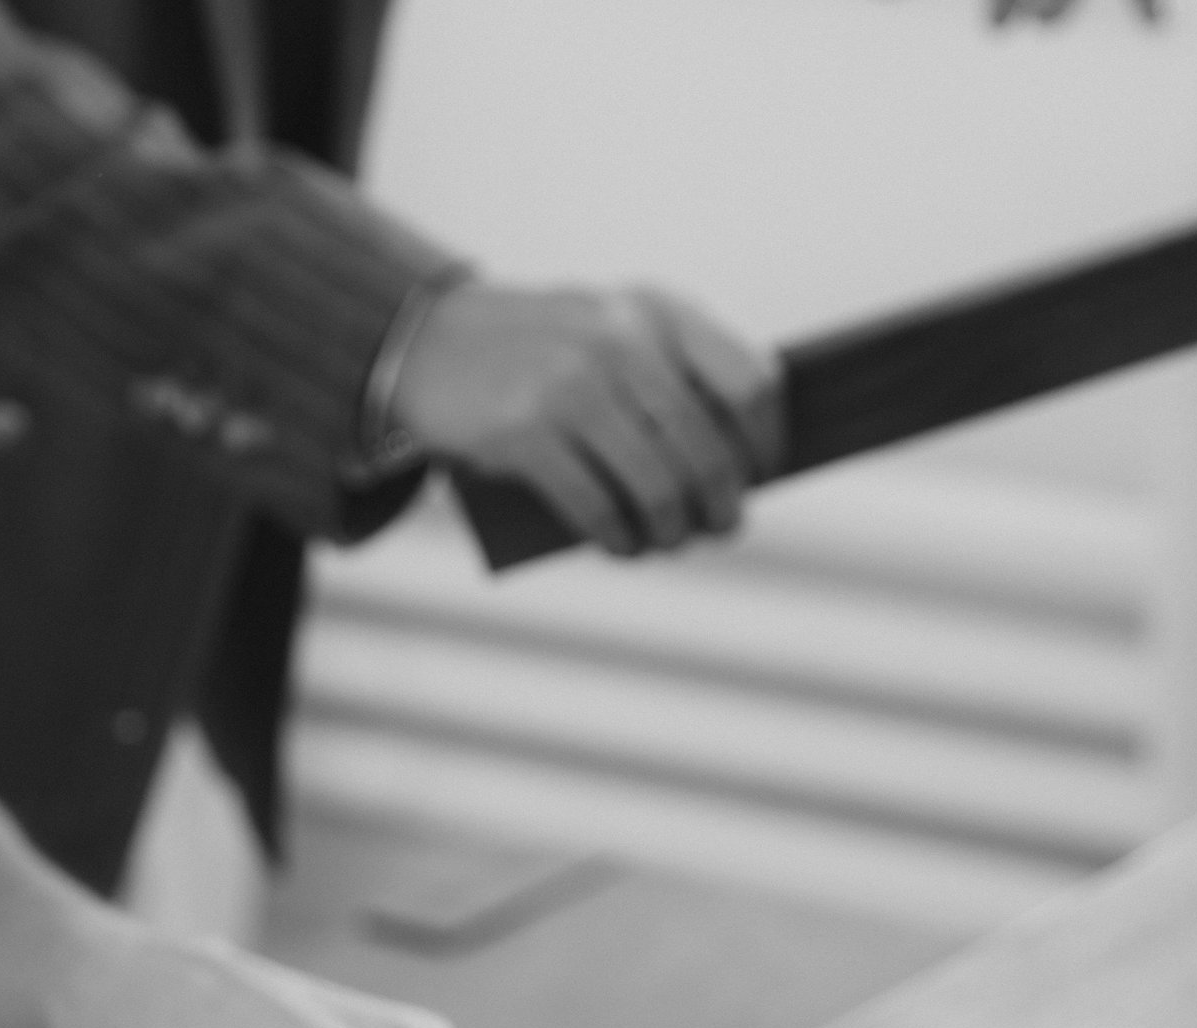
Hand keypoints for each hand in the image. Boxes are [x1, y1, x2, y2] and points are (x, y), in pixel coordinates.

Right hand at [391, 280, 783, 555]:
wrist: (431, 344)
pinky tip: (621, 546)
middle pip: (708, 449)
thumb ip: (670, 372)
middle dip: (722, 503)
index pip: (749, 382)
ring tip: (667, 540)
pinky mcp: (526, 432)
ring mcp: (572, 385)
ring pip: (657, 486)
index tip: (758, 475)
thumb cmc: (540, 354)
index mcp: (657, 312)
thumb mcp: (612, 331)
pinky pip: (596, 508)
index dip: (765, 442)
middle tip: (720, 527)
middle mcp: (621, 341)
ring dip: (672, 530)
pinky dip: (618, 540)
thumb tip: (739, 460)